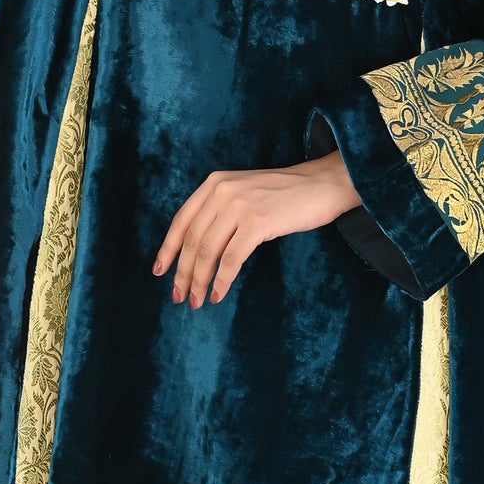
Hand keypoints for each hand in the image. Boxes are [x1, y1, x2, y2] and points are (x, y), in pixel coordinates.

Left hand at [154, 150, 358, 308]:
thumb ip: (221, 210)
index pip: (181, 220)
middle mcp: (221, 191)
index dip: (168, 249)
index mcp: (214, 183)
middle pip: (192, 240)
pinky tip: (217, 293)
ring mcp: (239, 206)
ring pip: (208, 251)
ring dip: (199, 281)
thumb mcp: (244, 191)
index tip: (160, 271)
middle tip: (178, 296)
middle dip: (183, 273)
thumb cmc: (287, 194)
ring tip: (196, 301)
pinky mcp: (257, 222)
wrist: (324, 184)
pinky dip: (222, 280)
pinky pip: (231, 258)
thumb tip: (198, 248)